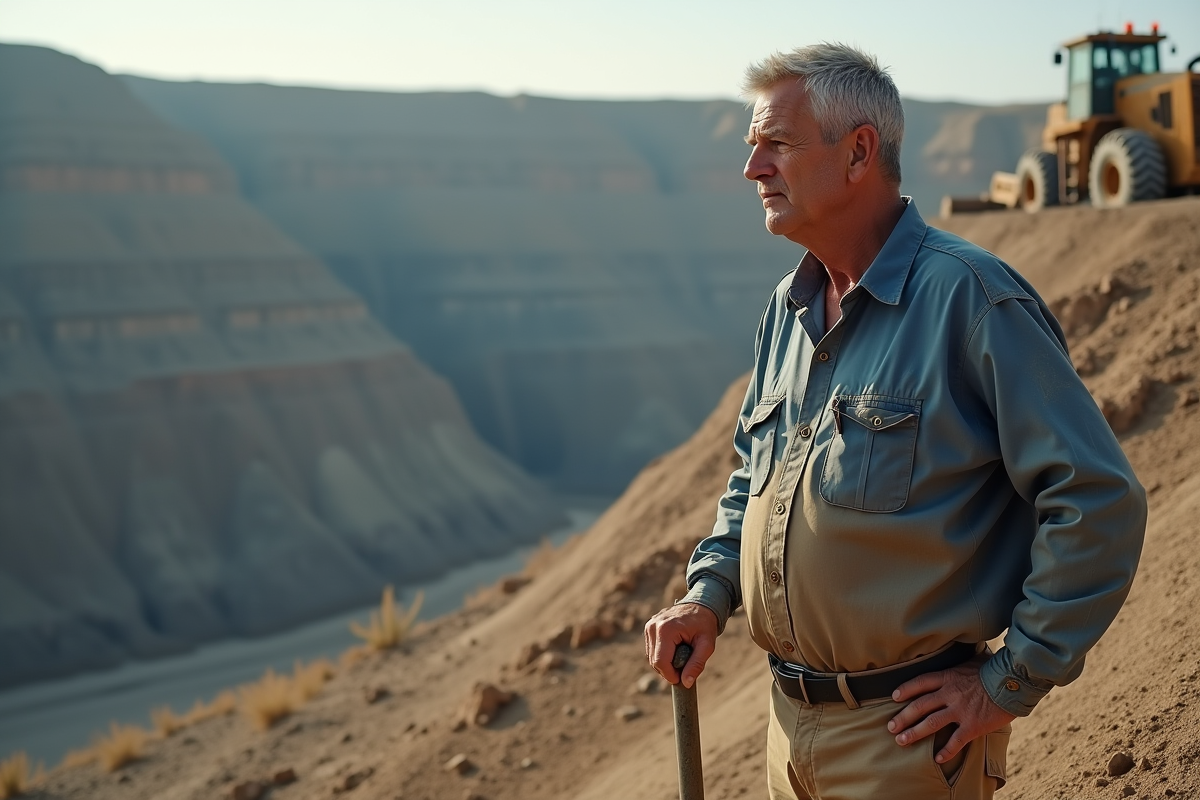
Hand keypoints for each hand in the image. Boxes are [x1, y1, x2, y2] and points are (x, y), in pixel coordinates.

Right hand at [643, 603, 717, 688]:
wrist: (701, 605)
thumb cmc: (705, 625)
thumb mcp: (707, 645)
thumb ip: (697, 664)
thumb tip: (686, 683)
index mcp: (666, 629)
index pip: (660, 662)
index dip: (671, 675)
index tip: (683, 678)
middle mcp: (653, 626)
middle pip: (654, 661)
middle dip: (668, 670)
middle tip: (685, 668)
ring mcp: (649, 626)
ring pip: (651, 657)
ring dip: (665, 663)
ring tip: (681, 657)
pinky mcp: (648, 627)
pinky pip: (651, 650)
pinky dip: (661, 656)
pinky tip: (674, 651)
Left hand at [887, 659, 1015, 762]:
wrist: (1014, 682)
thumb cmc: (994, 669)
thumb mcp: (971, 660)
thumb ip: (958, 664)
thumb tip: (954, 653)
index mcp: (948, 677)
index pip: (920, 683)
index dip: (905, 689)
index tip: (894, 697)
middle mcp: (950, 693)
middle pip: (920, 706)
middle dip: (903, 717)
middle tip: (891, 727)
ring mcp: (961, 710)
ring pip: (931, 723)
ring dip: (915, 733)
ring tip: (902, 741)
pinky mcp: (973, 725)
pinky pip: (956, 741)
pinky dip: (946, 750)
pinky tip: (937, 759)